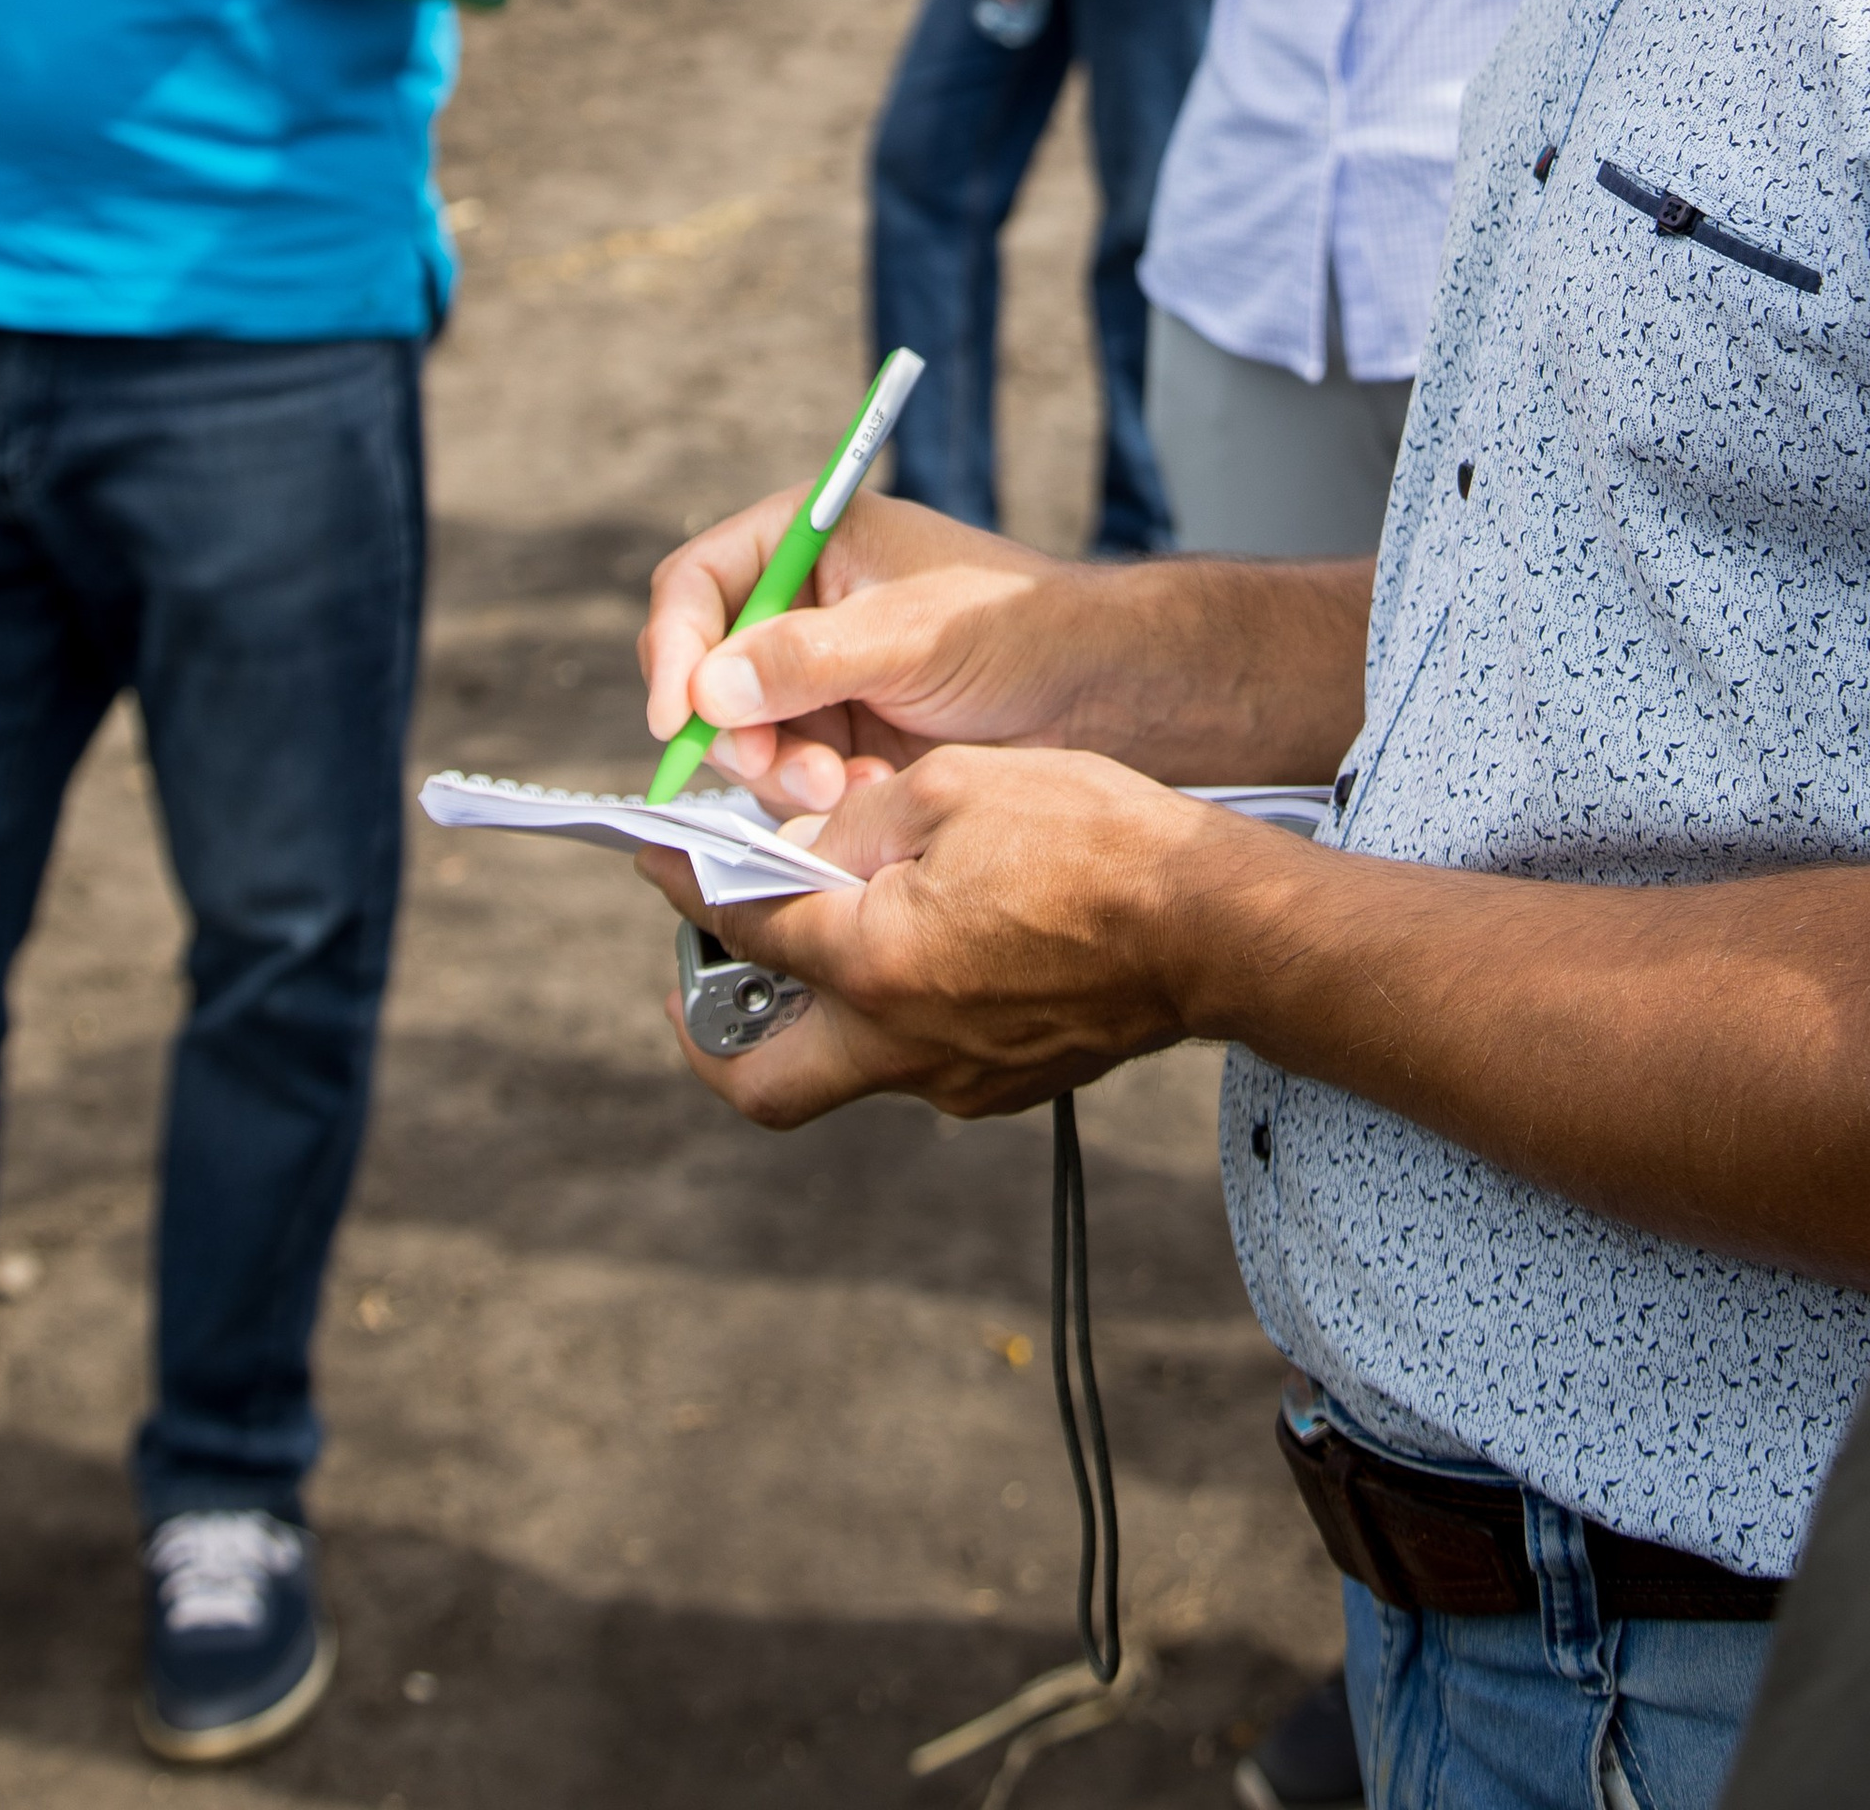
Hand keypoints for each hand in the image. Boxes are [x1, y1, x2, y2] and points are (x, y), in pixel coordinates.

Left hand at [636, 744, 1259, 1123]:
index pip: (742, 926)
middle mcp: (900, 1044)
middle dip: (708, 1036)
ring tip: (826, 928)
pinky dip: (892, 1010)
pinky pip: (917, 1060)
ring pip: (843, 1069)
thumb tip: (796, 846)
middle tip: (696, 979)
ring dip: (813, 1011)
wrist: (1213, 924)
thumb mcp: (953, 786)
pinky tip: (922, 942)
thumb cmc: (1091, 839)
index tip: (655, 855)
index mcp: (872, 961)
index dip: (684, 884)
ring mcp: (957, 1078)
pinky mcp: (1006, 1083)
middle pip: (760, 1082)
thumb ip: (853, 822)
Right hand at [639, 483, 1089, 817]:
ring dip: (780, 772)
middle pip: (701, 673)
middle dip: (733, 731)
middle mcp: (793, 605)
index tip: (677, 717)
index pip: (695, 586)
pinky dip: (815, 794)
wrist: (1089, 692)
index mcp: (802, 540)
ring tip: (846, 786)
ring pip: (737, 738)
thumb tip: (709, 689)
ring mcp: (811, 676)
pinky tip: (872, 789)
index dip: (672, 649)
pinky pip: (783, 778)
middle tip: (778, 771)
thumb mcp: (907, 635)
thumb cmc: (1012, 628)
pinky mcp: (834, 737)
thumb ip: (805, 659)